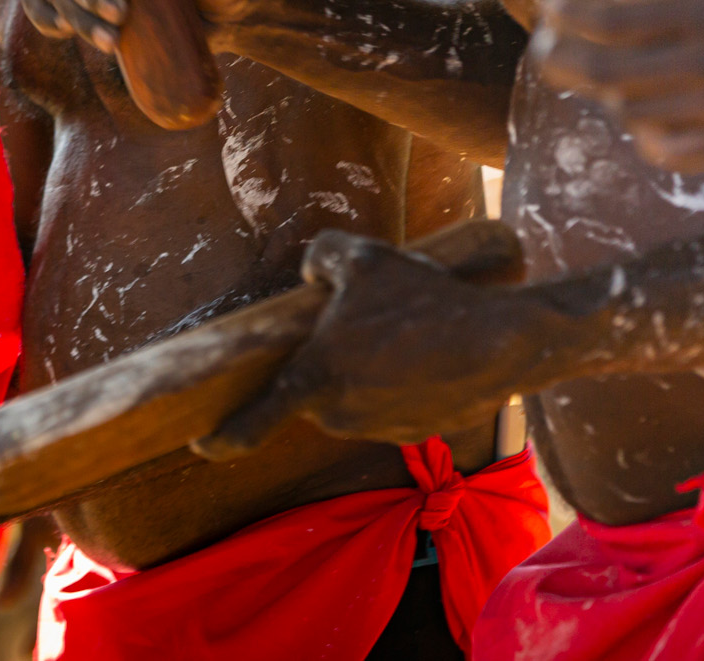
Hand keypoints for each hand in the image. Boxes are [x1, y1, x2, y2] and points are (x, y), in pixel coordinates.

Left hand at [196, 229, 578, 455]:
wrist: (500, 342)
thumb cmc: (423, 299)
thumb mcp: (362, 257)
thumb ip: (321, 258)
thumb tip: (312, 278)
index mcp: (315, 378)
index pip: (256, 419)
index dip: (225, 435)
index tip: (203, 445)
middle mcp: (339, 413)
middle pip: (313, 387)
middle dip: (327, 359)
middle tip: (362, 320)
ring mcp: (377, 428)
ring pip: (352, 394)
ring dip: (364, 369)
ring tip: (402, 331)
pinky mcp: (412, 432)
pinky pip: (388, 403)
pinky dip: (396, 381)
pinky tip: (424, 351)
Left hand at [534, 0, 703, 206]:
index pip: (616, 18)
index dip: (571, 14)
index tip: (549, 5)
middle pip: (611, 71)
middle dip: (565, 62)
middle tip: (542, 51)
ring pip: (638, 112)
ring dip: (606, 97)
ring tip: (592, 80)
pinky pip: (682, 151)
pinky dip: (653, 141)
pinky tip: (644, 127)